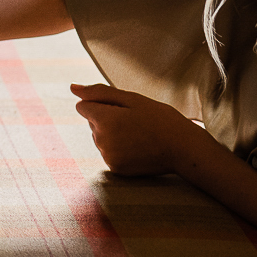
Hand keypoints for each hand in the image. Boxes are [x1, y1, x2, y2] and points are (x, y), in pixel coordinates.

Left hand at [71, 83, 201, 176]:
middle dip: (107, 118)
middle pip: (92, 123)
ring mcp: (108, 156)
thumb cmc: (161, 119)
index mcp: (105, 120)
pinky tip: (138, 147)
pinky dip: (119, 148)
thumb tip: (72, 88)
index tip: (124, 109)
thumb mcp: (133, 99)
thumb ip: (99, 92)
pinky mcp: (115, 168)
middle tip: (137, 122)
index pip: (83, 106)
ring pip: (99, 138)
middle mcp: (102, 140)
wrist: (184, 150)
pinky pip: (108, 152)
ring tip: (139, 135)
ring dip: (112, 134)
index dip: (102, 104)